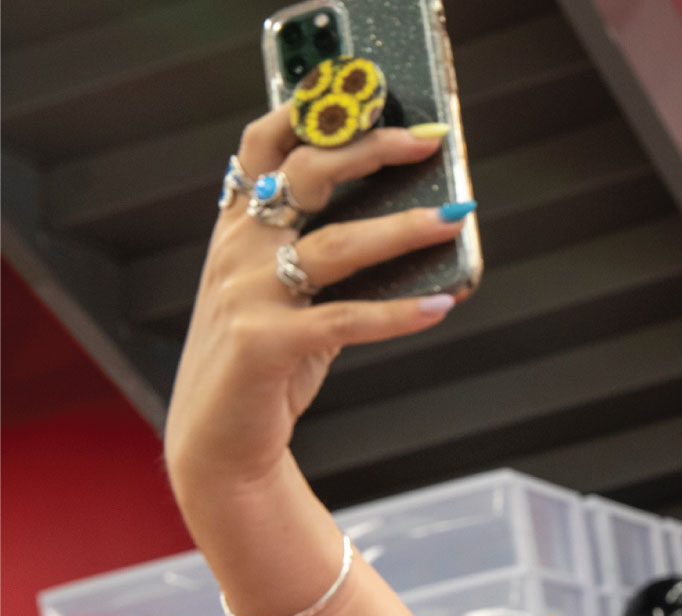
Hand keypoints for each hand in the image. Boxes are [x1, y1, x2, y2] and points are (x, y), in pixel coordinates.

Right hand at [165, 105, 469, 492]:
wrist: (219, 440)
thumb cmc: (268, 360)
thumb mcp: (291, 295)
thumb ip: (332, 254)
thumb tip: (428, 226)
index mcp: (240, 228)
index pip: (263, 146)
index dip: (310, 113)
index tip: (369, 99)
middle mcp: (238, 250)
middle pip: (306, 176)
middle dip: (369, 151)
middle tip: (427, 143)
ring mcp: (246, 294)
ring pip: (336, 246)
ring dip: (401, 230)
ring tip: (452, 220)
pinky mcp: (263, 344)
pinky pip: (345, 320)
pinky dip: (398, 314)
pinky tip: (439, 307)